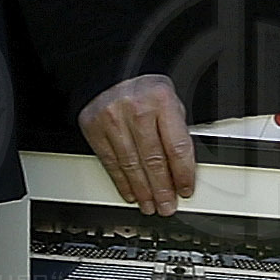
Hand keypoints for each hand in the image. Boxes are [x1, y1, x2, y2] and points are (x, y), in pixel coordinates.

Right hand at [78, 74, 195, 215]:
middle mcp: (136, 109)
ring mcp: (112, 118)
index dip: (183, 174)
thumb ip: (177, 133)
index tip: (185, 190)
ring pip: (131, 164)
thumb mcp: (171, 103)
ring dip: (142, 190)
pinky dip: (121, 181)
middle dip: (162, 189)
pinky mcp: (94, 127)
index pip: (177, 147)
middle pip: (153, 160)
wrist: (111, 74)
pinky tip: (130, 192)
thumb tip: (183, 171)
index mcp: (161, 101)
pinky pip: (110, 161)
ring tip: (150, 205)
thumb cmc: (145, 91)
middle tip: (167, 206)